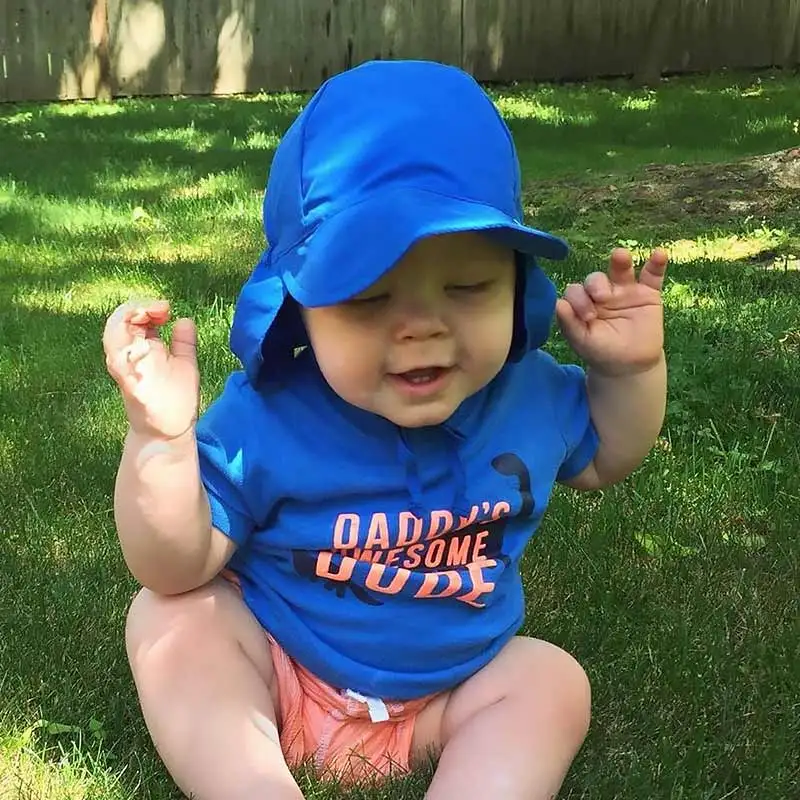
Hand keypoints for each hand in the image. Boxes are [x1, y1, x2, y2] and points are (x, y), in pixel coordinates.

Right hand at [103, 300, 199, 438]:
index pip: (134, 317)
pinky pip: (117, 359)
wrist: (169, 432)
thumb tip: (185, 319)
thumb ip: (183, 343)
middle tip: (161, 308)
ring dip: (128, 319)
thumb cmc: (176, 401)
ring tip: (150, 315)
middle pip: (118, 320)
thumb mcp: (185, 365)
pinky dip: (126, 344)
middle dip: (137, 307)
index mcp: (144, 348)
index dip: (147, 306)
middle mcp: (130, 355)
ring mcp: (126, 368)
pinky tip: (146, 337)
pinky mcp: (127, 382)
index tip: (167, 307)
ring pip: (111, 335)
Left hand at [556, 248, 667, 375]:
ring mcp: (626, 291)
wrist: (630, 365)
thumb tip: (558, 303)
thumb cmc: (601, 352)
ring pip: (621, 270)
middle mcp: (603, 292)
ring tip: (620, 256)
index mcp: (583, 302)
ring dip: (620, 260)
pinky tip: (659, 254)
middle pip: (596, 278)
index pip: (576, 291)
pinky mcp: (648, 293)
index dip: (578, 299)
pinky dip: (657, 263)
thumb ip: (568, 323)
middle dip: (596, 284)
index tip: (587, 316)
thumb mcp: (582, 341)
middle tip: (601, 298)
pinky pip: (653, 275)